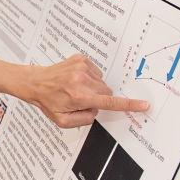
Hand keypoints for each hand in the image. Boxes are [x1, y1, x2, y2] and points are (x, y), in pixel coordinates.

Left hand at [22, 54, 147, 127]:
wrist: (35, 83)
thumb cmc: (48, 102)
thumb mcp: (63, 121)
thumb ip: (85, 120)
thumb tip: (97, 110)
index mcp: (79, 97)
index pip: (110, 103)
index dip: (129, 105)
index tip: (144, 105)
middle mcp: (82, 80)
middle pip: (106, 92)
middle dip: (98, 98)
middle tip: (80, 99)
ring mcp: (82, 67)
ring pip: (102, 82)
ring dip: (93, 87)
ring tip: (75, 88)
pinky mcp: (80, 59)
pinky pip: (96, 72)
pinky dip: (89, 78)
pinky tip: (75, 79)